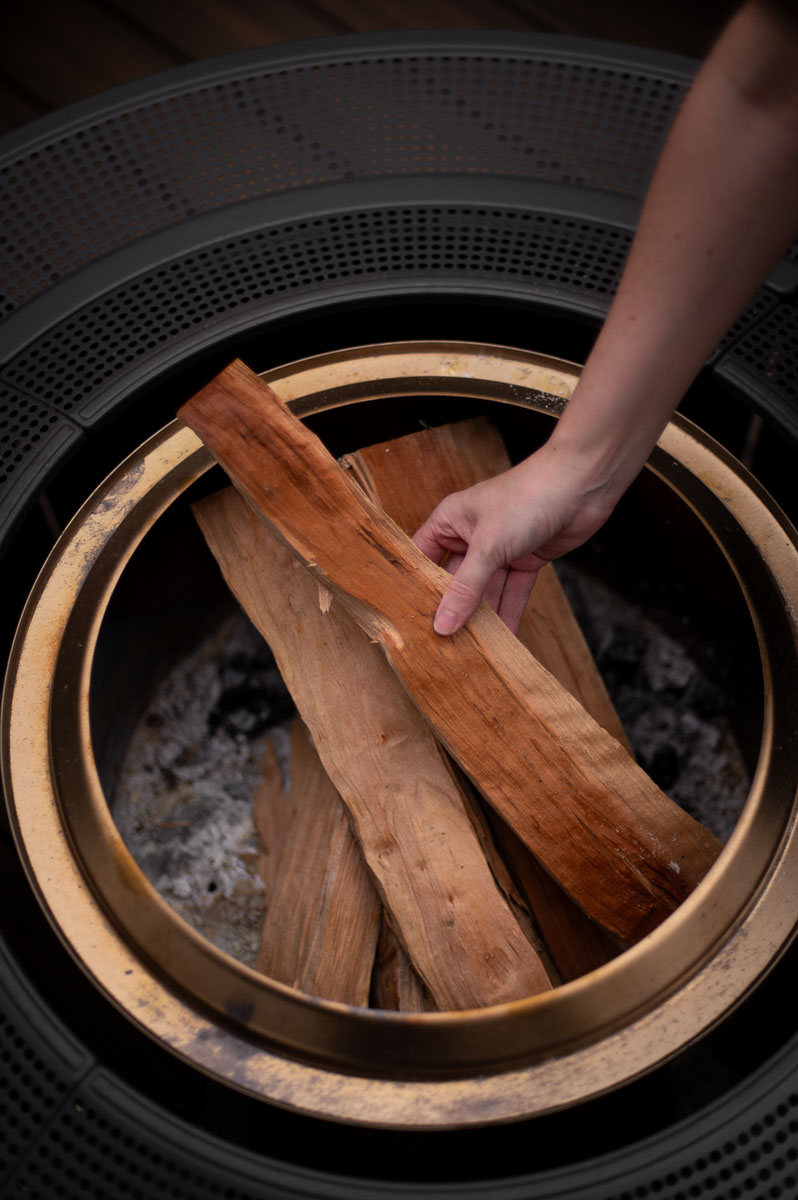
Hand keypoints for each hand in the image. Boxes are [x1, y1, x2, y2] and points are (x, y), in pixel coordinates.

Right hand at [412, 440, 615, 635]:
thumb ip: (466, 589)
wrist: (581, 484)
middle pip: (455, 580)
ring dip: (482, 618)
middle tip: (441, 646)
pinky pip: (512, 591)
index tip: (407, 619)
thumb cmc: (527, 497)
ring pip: (485, 590)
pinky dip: (510, 613)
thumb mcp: (489, 546)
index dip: (415, 587)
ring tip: (471, 651)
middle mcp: (472, 535)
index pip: (422, 558)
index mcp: (451, 520)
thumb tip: (443, 625)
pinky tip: (504, 639)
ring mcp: (500, 548)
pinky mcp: (525, 559)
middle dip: (452, 610)